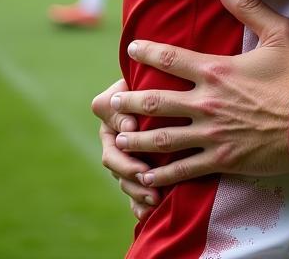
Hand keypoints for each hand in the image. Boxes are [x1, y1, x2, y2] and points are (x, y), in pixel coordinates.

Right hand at [92, 78, 159, 221]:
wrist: (178, 88)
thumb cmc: (165, 75)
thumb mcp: (152, 76)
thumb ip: (141, 91)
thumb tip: (130, 126)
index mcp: (113, 108)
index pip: (110, 118)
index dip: (120, 123)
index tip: (133, 127)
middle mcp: (114, 133)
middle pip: (113, 156)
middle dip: (128, 167)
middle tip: (144, 174)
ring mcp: (124, 153)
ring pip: (123, 177)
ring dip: (136, 188)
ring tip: (154, 197)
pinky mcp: (137, 170)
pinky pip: (132, 192)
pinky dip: (138, 203)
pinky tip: (147, 213)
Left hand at [108, 0, 288, 188]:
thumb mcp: (279, 32)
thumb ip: (247, 5)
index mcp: (217, 69)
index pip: (170, 57)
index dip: (147, 51)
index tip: (132, 47)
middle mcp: (207, 102)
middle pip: (155, 101)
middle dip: (129, 101)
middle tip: (111, 102)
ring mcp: (212, 133)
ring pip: (162, 138)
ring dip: (137, 138)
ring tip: (119, 137)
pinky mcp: (222, 158)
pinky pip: (184, 169)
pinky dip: (161, 174)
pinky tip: (146, 176)